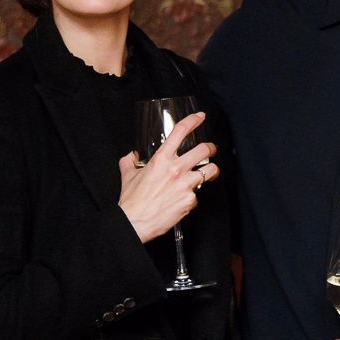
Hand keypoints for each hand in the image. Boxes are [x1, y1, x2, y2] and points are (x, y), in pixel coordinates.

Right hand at [118, 112, 218, 242]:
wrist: (134, 222)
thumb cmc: (132, 201)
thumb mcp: (128, 174)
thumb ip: (130, 161)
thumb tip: (132, 156)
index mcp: (161, 159)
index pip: (180, 132)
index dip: (193, 120)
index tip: (200, 117)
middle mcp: (176, 169)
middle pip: (204, 150)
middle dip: (211, 148)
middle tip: (210, 150)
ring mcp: (185, 185)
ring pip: (210, 171)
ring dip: (211, 171)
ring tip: (209, 173)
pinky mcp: (190, 200)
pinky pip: (198, 194)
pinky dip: (192, 196)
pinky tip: (184, 198)